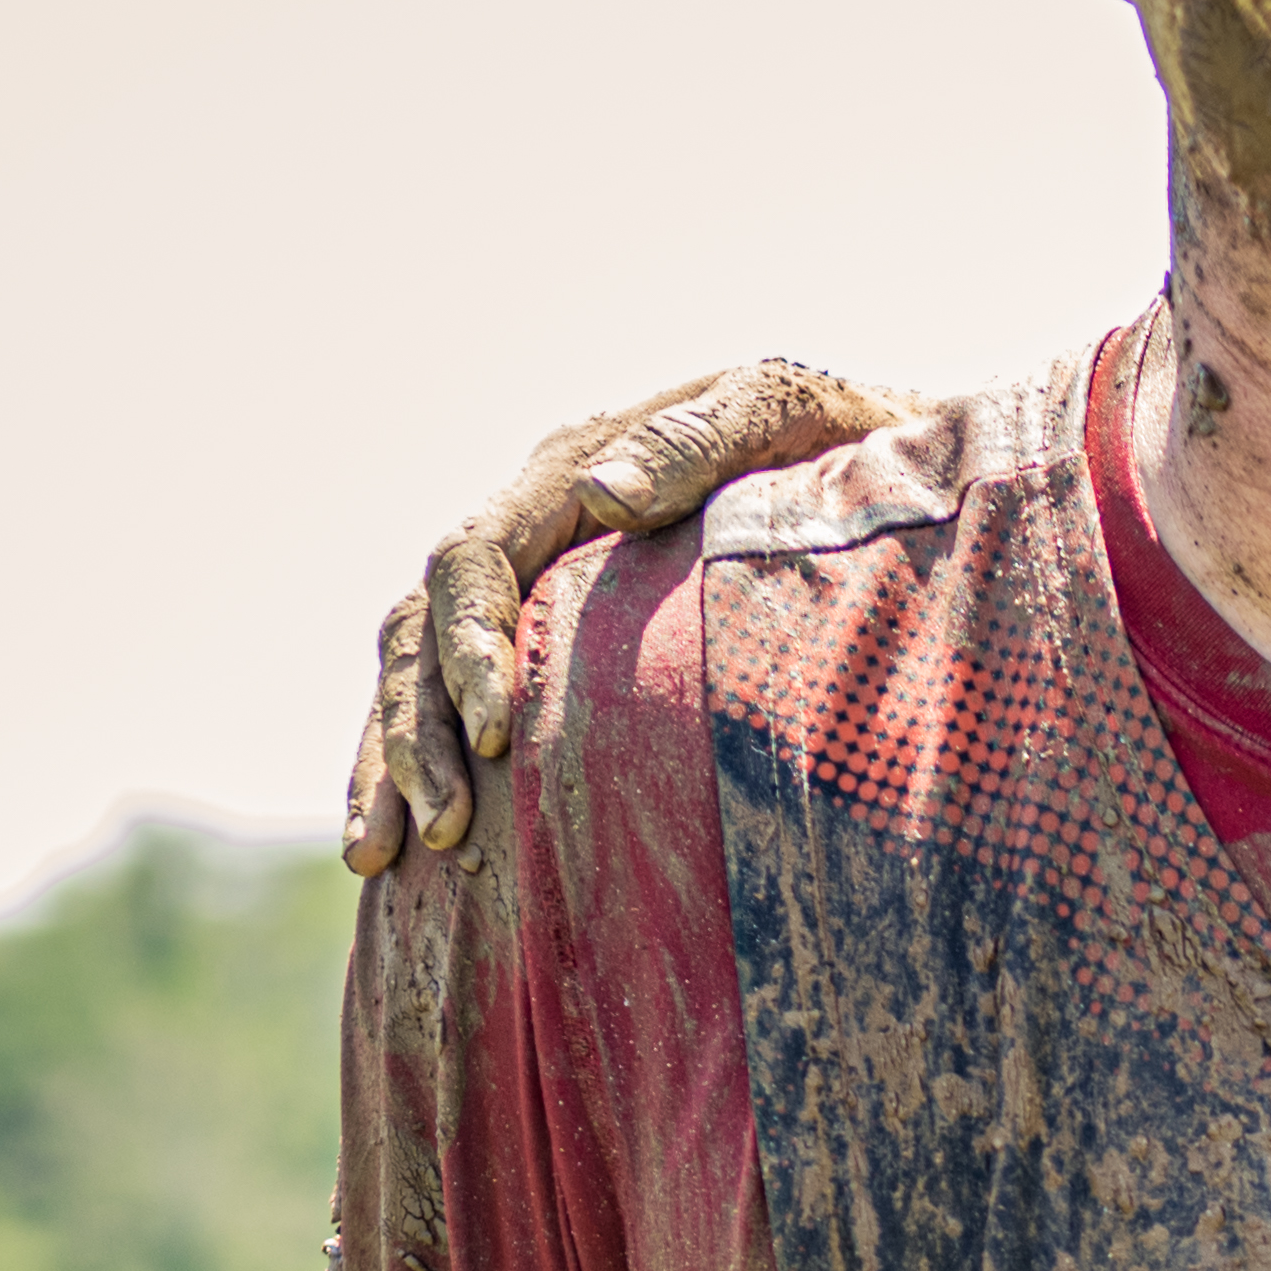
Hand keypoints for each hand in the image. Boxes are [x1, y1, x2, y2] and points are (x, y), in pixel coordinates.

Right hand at [340, 359, 891, 871]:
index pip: (476, 560)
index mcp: (567, 473)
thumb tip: (604, 492)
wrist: (885, 473)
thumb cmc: (840, 439)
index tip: (498, 735)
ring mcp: (529, 586)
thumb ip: (697, 441)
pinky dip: (412, 766)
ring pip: (413, 671)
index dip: (470, 649)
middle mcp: (529, 528)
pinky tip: (399, 853)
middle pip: (422, 628)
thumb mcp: (779, 413)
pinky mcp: (545, 642)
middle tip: (444, 831)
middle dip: (416, 731)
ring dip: (393, 762)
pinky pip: (448, 705)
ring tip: (385, 857)